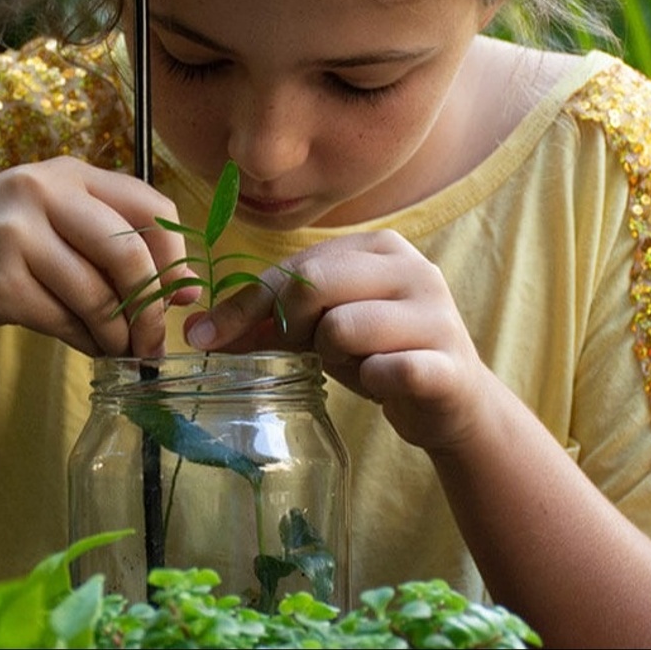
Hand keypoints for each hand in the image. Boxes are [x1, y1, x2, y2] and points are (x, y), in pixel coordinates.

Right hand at [0, 156, 198, 356]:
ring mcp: (16, 235)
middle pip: (131, 253)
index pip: (150, 205)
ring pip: (99, 295)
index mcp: (64, 173)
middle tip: (153, 342)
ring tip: (117, 350)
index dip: (178, 257)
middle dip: (152, 307)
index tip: (185, 296)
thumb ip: (107, 240)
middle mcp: (42, 193)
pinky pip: (65, 322)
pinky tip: (85, 347)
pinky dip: (85, 343)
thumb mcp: (44, 220)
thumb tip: (185, 290)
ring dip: (118, 335)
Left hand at [184, 229, 498, 449]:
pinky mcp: (449, 365)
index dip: (245, 304)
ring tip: (357, 366)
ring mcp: (436, 315)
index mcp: (380, 248)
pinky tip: (382, 385)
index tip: (201, 336)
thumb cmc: (380, 354)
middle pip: (316, 284)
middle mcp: (413, 269)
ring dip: (335, 358)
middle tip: (308, 352)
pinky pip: (388, 370)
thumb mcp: (322, 329)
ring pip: (343, 328)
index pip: (296, 266)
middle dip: (293, 326)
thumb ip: (268, 322)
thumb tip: (198, 330)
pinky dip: (372, 382)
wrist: (453, 402)